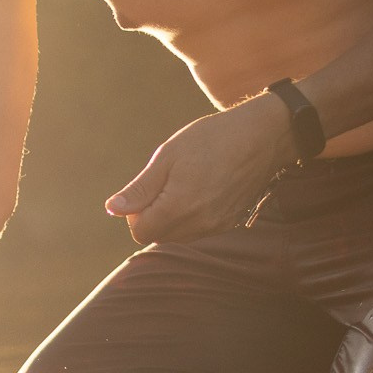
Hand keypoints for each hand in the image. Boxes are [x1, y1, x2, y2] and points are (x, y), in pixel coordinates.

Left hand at [105, 94, 293, 244]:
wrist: (261, 137)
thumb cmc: (210, 140)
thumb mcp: (167, 157)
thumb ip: (139, 189)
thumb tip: (112, 210)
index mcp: (179, 208)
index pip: (140, 232)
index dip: (134, 213)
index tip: (146, 188)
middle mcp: (200, 224)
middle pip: (158, 236)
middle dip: (151, 216)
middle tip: (164, 182)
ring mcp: (217, 226)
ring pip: (178, 235)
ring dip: (171, 218)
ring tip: (184, 183)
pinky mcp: (230, 223)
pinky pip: (199, 230)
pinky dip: (190, 217)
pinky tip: (200, 189)